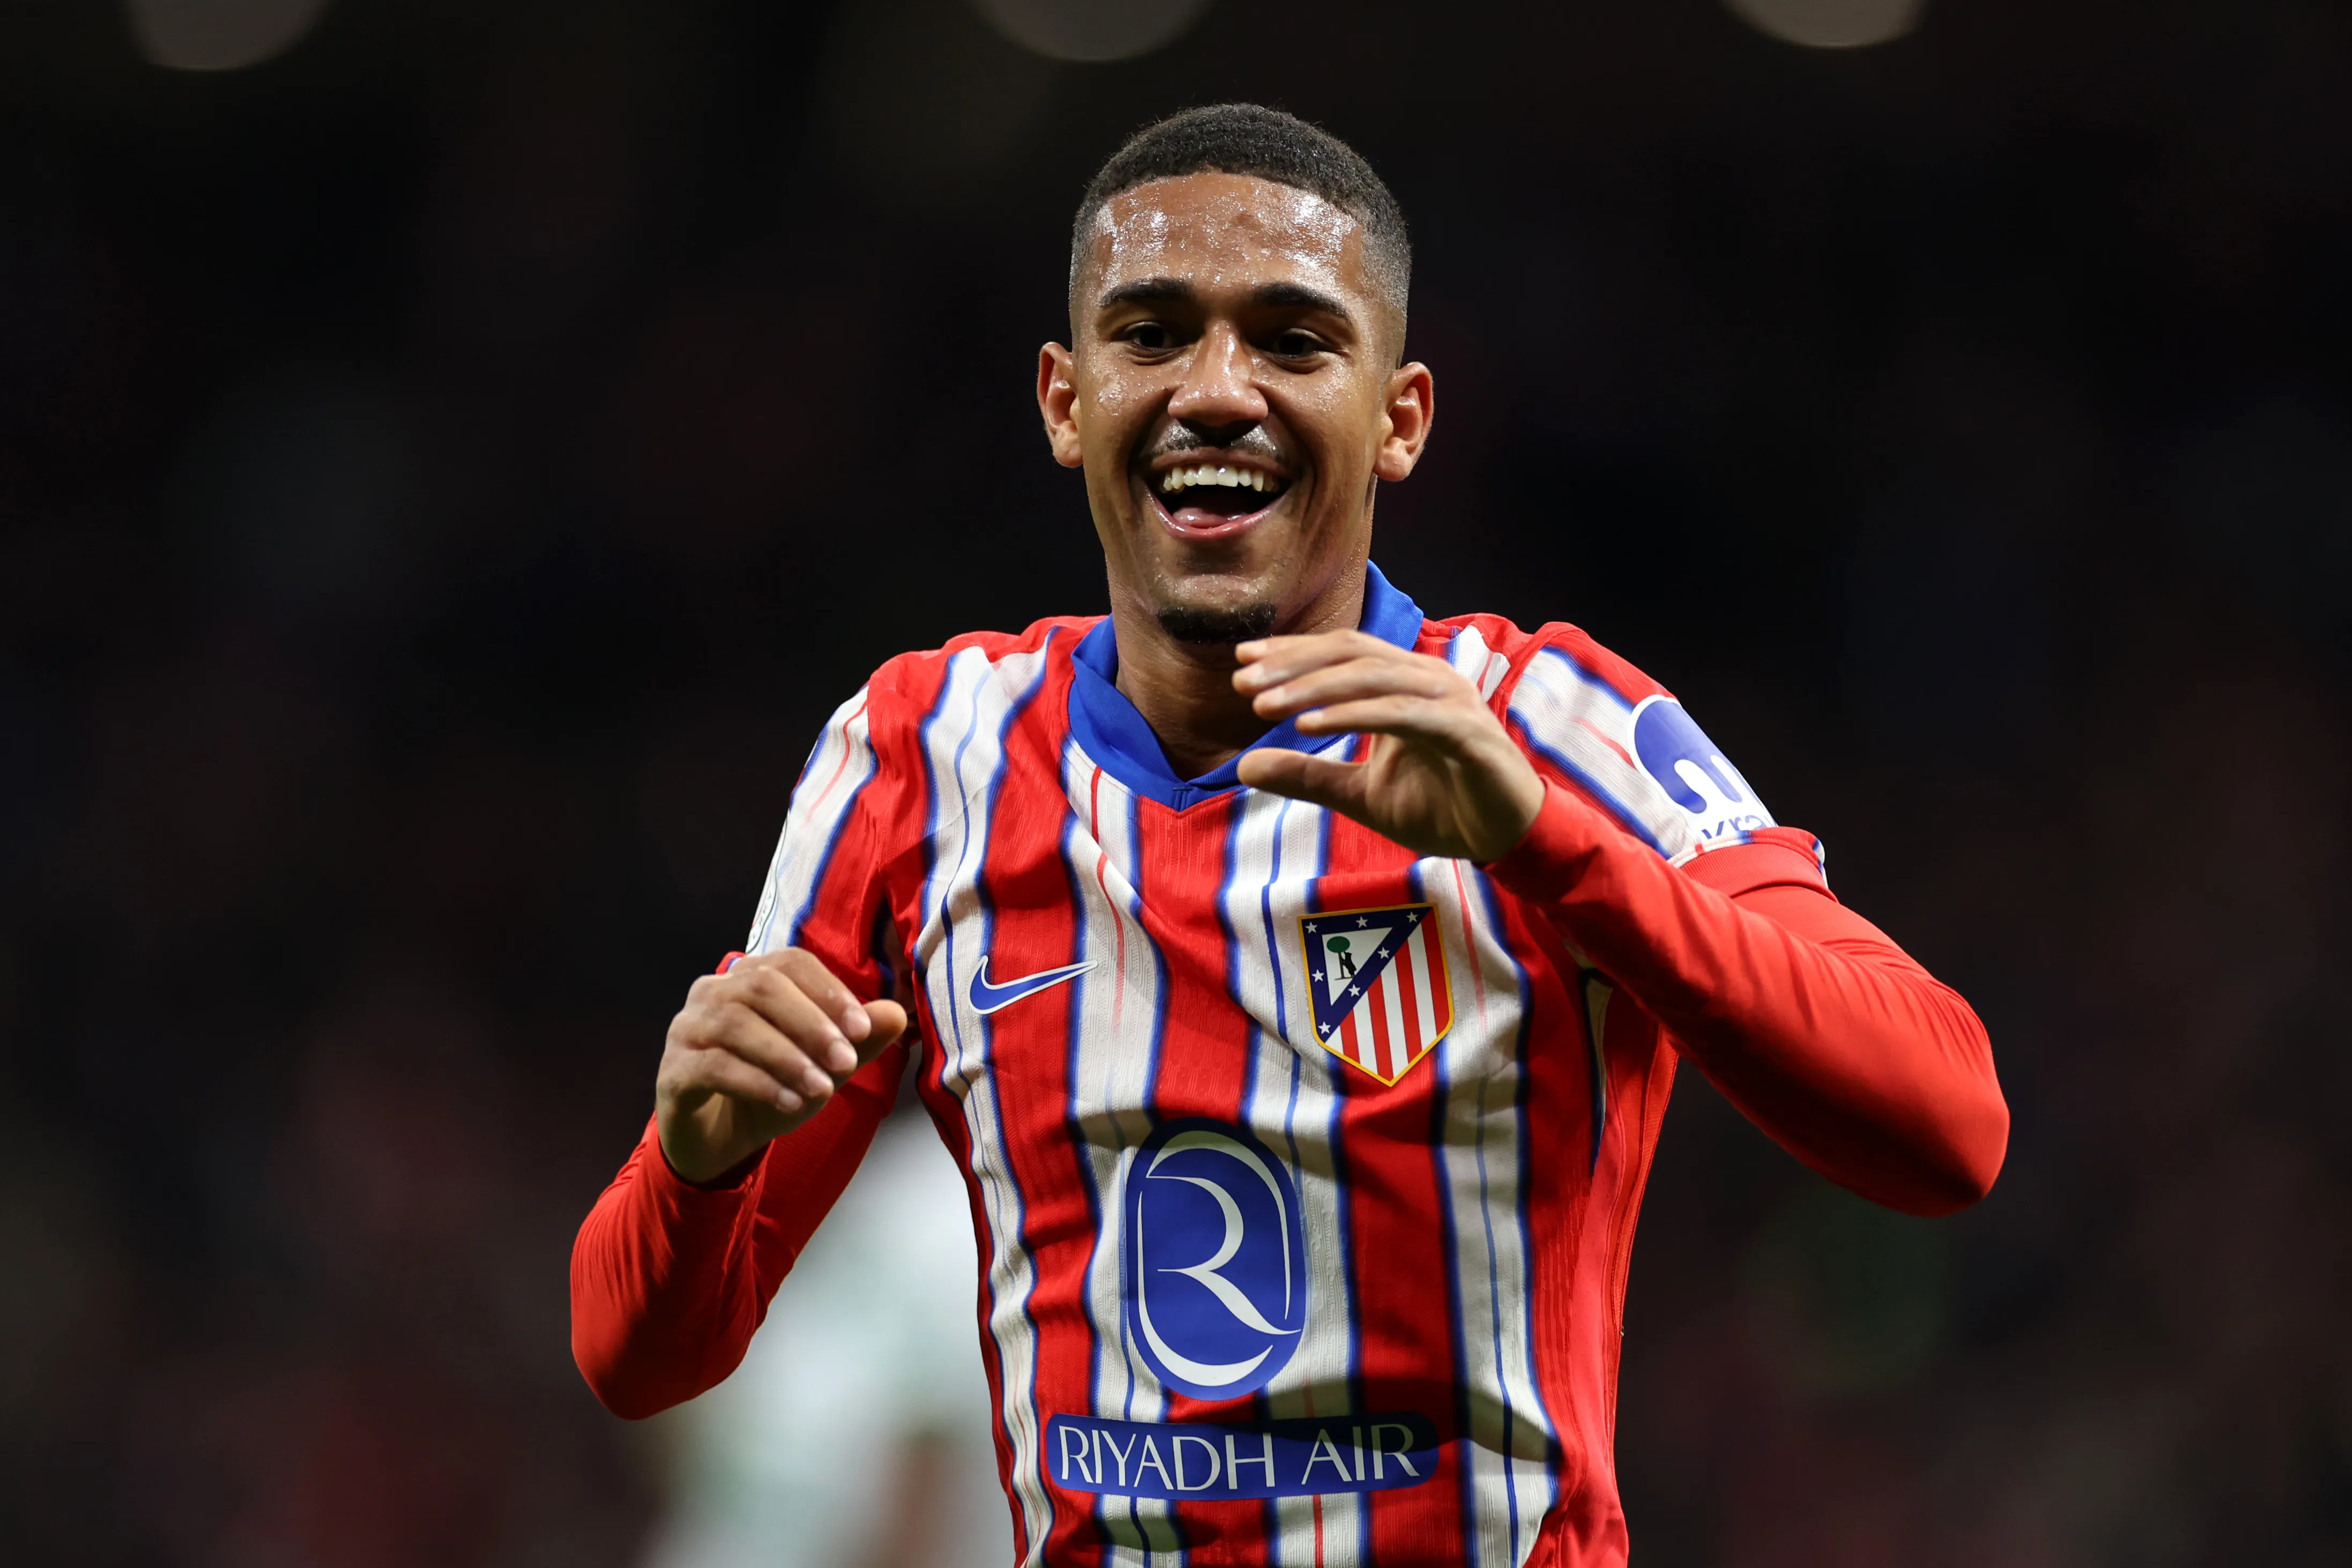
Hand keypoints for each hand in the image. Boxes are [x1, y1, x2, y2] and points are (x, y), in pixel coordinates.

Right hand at [654, 949, 910, 1184]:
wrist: (719, 1141)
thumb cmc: (772, 1089)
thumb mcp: (824, 1066)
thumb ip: (859, 1040)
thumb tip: (897, 1013)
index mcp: (748, 978)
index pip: (790, 964)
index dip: (829, 991)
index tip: (864, 1029)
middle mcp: (710, 993)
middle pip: (761, 986)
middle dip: (811, 1023)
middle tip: (847, 1061)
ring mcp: (685, 1030)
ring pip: (735, 1024)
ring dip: (787, 1056)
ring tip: (823, 1088)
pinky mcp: (673, 1072)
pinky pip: (714, 1066)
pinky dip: (758, 1082)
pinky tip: (789, 1102)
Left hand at [1232, 630, 1544, 862]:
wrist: (1505, 838)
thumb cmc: (1442, 808)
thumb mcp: (1360, 795)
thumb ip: (1308, 777)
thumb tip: (1244, 768)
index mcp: (1404, 684)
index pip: (1341, 651)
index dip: (1291, 652)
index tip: (1241, 660)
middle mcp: (1427, 679)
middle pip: (1351, 653)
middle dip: (1293, 665)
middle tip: (1243, 681)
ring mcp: (1448, 700)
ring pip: (1372, 677)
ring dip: (1314, 687)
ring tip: (1266, 705)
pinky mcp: (1464, 730)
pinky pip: (1401, 713)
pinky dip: (1353, 714)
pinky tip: (1310, 726)